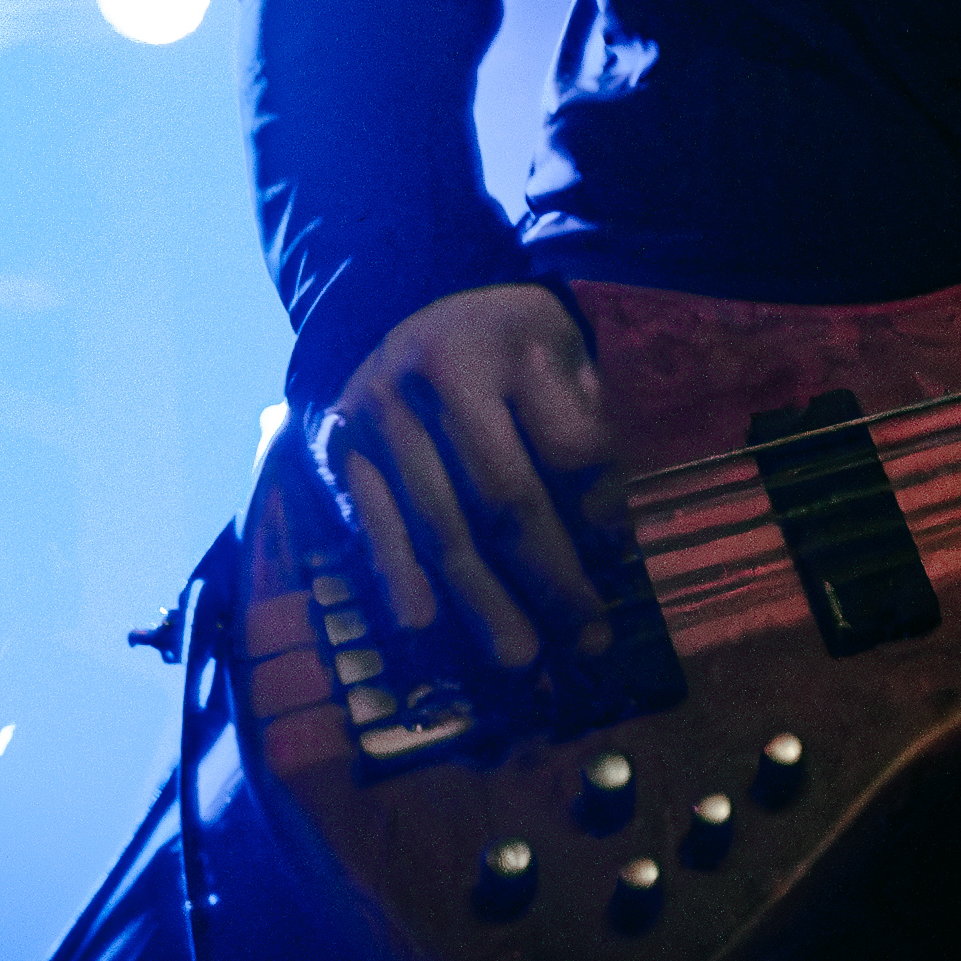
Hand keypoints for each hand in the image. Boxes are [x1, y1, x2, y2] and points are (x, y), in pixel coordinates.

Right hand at [310, 283, 616, 668]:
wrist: (398, 303)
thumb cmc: (505, 345)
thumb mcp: (560, 353)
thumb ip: (584, 425)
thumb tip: (607, 533)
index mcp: (509, 345)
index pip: (567, 445)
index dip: (598, 508)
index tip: (619, 555)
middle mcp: (435, 379)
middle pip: (503, 497)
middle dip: (549, 577)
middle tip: (588, 639)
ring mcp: (378, 416)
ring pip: (439, 525)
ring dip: (481, 601)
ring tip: (521, 657)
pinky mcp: (340, 449)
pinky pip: (374, 525)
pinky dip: (399, 578)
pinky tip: (425, 625)